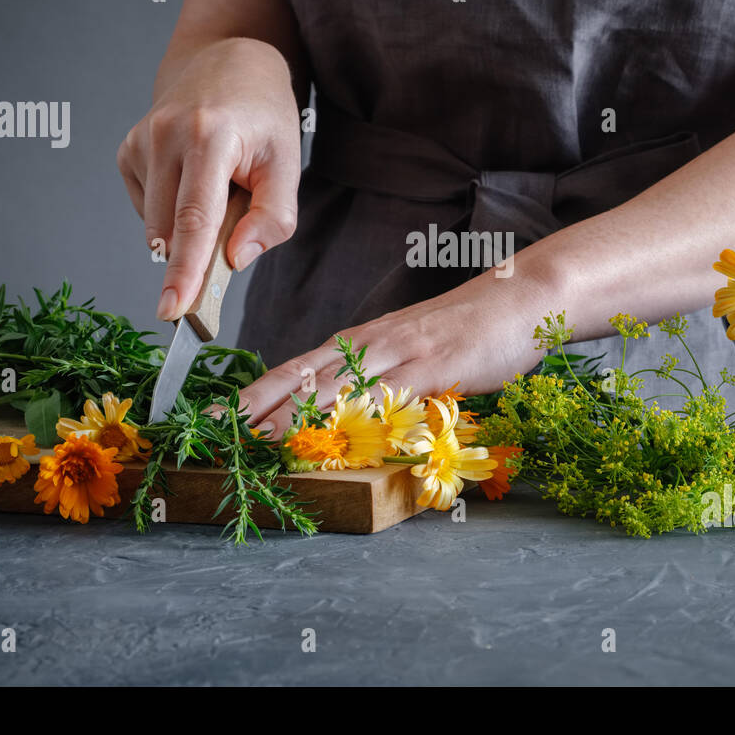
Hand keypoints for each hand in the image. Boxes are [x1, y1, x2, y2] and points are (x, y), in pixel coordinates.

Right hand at [118, 37, 300, 319]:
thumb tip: (236, 260)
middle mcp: (165, 134)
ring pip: (155, 225)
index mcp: (209, 135)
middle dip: (197, 252)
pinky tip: (192, 180)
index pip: (194, 218)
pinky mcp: (127, 150)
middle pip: (170, 230)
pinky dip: (172, 210)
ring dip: (187, 228)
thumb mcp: (287, 163)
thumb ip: (272, 217)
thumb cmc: (262, 115)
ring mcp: (140, 141)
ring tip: (217, 187)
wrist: (228, 62)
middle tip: (232, 222)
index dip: (184, 271)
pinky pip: (146, 208)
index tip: (173, 310)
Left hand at [239, 269, 552, 434]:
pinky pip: (386, 393)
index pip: (297, 367)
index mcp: (363, 341)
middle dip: (256, 404)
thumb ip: (384, 382)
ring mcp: (399, 353)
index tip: (219, 415)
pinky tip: (333, 431)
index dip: (256, 392)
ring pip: (335, 384)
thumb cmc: (469, 330)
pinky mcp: (431, 367)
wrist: (519, 297)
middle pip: (301, 374)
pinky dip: (354, 414)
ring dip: (292, 412)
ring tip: (255, 438)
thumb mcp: (415, 355)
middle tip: (215, 431)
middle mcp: (371, 343)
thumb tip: (352, 415)